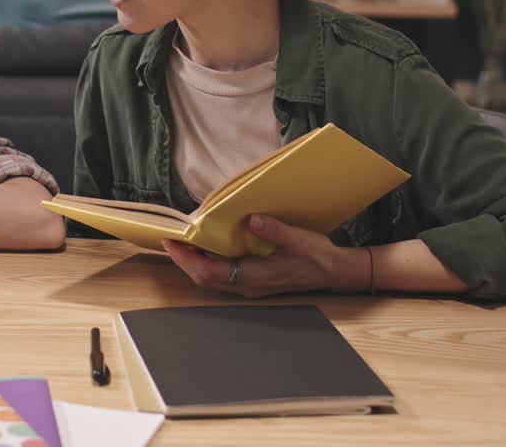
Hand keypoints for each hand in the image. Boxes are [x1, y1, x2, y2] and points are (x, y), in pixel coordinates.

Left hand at [162, 214, 367, 297]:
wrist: (335, 273)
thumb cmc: (318, 257)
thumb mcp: (300, 240)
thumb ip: (274, 230)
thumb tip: (251, 219)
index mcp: (256, 276)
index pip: (210, 272)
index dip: (187, 260)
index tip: (172, 243)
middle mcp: (248, 285)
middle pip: (204, 279)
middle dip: (184, 261)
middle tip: (170, 240)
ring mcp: (250, 286)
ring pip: (211, 280)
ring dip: (194, 264)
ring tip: (183, 244)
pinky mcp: (253, 282)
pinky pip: (222, 276)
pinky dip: (208, 264)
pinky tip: (207, 250)